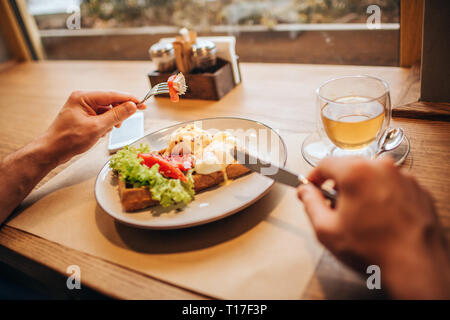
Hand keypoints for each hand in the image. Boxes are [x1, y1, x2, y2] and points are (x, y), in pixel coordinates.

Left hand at [40, 91, 144, 164]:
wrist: (51, 151)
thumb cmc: (69, 139)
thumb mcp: (97, 127)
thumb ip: (117, 115)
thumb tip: (132, 106)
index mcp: (83, 97)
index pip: (112, 95)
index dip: (129, 99)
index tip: (142, 103)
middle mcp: (82, 99)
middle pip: (109, 101)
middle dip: (120, 111)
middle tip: (133, 117)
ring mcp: (82, 108)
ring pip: (106, 110)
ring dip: (112, 120)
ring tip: (112, 130)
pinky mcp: (82, 117)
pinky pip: (100, 116)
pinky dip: (105, 124)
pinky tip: (103, 132)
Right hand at [297, 157, 449, 298]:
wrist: (415, 267)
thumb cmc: (374, 249)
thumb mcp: (326, 229)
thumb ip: (310, 204)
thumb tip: (305, 192)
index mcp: (356, 173)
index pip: (326, 164)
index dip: (314, 176)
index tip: (311, 185)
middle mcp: (381, 168)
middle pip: (350, 167)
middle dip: (338, 185)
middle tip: (333, 206)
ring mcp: (403, 178)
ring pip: (372, 176)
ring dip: (361, 191)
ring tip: (359, 217)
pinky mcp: (417, 190)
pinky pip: (392, 186)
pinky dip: (382, 197)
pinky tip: (379, 218)